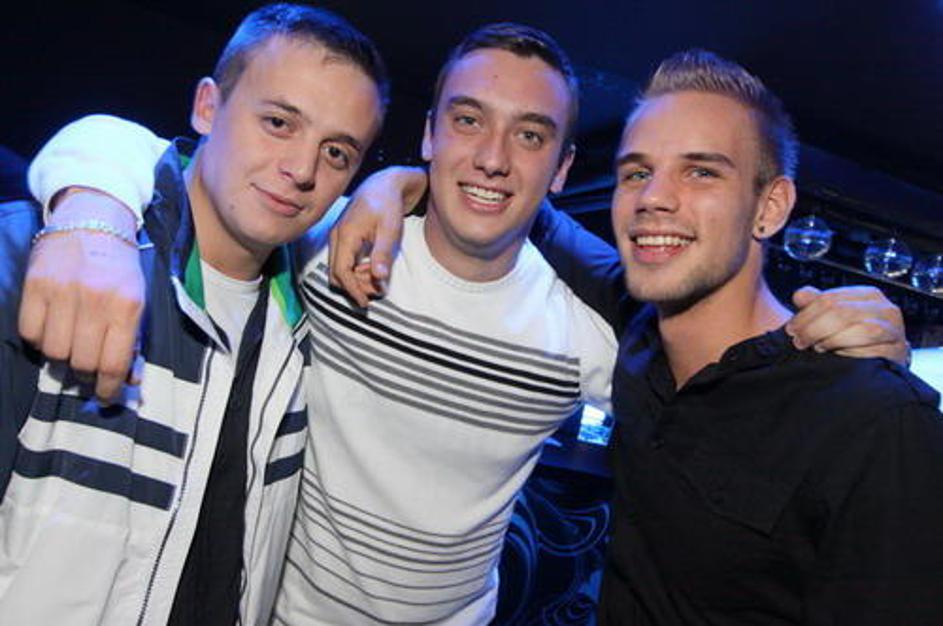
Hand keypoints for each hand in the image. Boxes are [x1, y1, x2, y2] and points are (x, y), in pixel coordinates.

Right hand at [18, 189, 143, 400]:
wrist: (94, 220)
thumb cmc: (120, 267)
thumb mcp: (138, 299)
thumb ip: (133, 339)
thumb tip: (127, 381)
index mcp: (127, 305)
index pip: (113, 363)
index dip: (108, 388)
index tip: (105, 396)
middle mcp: (94, 300)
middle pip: (82, 362)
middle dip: (87, 375)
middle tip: (88, 373)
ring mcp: (62, 292)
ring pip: (55, 351)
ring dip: (63, 358)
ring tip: (71, 348)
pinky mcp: (35, 285)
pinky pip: (30, 332)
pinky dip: (40, 339)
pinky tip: (52, 330)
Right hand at [329, 166, 426, 306]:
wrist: (383, 184)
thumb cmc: (389, 204)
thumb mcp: (391, 229)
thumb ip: (383, 254)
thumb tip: (379, 279)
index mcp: (346, 235)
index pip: (341, 272)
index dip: (352, 291)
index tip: (366, 303)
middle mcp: (336, 237)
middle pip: (336, 275)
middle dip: (354, 287)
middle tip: (377, 289)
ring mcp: (337, 237)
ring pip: (337, 270)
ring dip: (354, 280)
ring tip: (377, 278)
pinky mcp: (342, 239)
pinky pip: (342, 262)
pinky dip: (354, 271)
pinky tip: (372, 268)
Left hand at [786, 285, 909, 364]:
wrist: (883, 356)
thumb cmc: (853, 334)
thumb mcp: (833, 315)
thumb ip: (815, 303)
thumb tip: (799, 296)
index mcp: (867, 295)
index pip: (830, 299)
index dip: (805, 315)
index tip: (791, 329)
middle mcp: (885, 309)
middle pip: (842, 313)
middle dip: (814, 328)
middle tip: (799, 341)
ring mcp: (895, 330)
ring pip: (861, 331)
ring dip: (832, 341)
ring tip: (817, 348)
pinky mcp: (897, 351)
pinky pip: (872, 351)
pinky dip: (851, 354)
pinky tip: (838, 357)